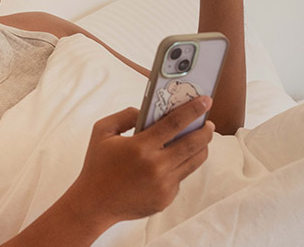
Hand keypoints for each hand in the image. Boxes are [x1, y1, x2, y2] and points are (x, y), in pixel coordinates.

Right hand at [67, 97, 213, 226]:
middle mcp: (156, 166)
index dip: (193, 110)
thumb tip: (147, 111)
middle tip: (208, 122)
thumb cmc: (97, 164)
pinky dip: (181, 165)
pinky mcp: (166, 198)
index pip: (175, 123)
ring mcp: (163, 184)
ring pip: (194, 162)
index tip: (205, 100)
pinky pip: (181, 177)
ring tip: (200, 139)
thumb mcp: (102, 131)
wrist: (94, 203)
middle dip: (206, 130)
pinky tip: (173, 161)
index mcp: (140, 147)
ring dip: (201, 147)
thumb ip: (125, 115)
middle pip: (193, 144)